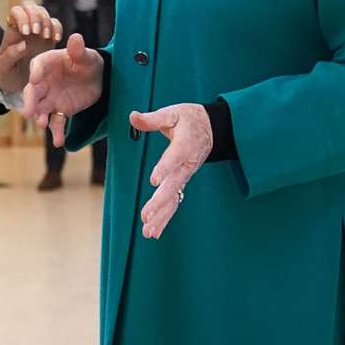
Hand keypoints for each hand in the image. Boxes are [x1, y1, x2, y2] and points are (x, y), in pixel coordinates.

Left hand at [0, 2, 62, 93]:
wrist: (17, 82)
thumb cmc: (7, 72)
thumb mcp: (3, 67)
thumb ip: (10, 55)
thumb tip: (23, 44)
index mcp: (12, 31)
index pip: (16, 12)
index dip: (22, 17)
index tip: (26, 32)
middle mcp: (24, 27)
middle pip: (30, 6)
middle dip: (36, 16)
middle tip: (37, 33)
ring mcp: (37, 31)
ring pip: (43, 12)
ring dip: (47, 21)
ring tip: (46, 37)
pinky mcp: (49, 37)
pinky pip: (55, 24)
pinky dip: (57, 28)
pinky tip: (56, 39)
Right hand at [22, 33, 104, 146]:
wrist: (97, 79)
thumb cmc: (88, 62)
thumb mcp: (87, 55)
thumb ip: (79, 50)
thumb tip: (76, 38)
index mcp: (48, 63)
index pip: (38, 66)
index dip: (36, 72)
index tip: (34, 78)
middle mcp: (44, 82)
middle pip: (33, 91)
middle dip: (30, 101)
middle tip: (28, 112)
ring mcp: (50, 98)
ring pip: (41, 109)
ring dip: (40, 117)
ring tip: (42, 124)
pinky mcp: (60, 111)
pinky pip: (57, 122)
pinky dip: (57, 132)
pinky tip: (59, 142)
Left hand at [130, 103, 212, 239]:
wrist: (211, 128)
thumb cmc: (189, 118)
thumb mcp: (172, 112)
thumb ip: (152, 119)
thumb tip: (132, 116)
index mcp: (186, 144)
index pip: (174, 158)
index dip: (165, 168)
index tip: (155, 180)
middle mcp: (187, 164)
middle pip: (174, 185)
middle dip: (160, 202)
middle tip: (146, 216)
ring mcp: (186, 176)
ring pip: (174, 199)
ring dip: (161, 216)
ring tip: (148, 232)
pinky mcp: (182, 182)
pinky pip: (175, 202)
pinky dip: (165, 218)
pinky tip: (154, 232)